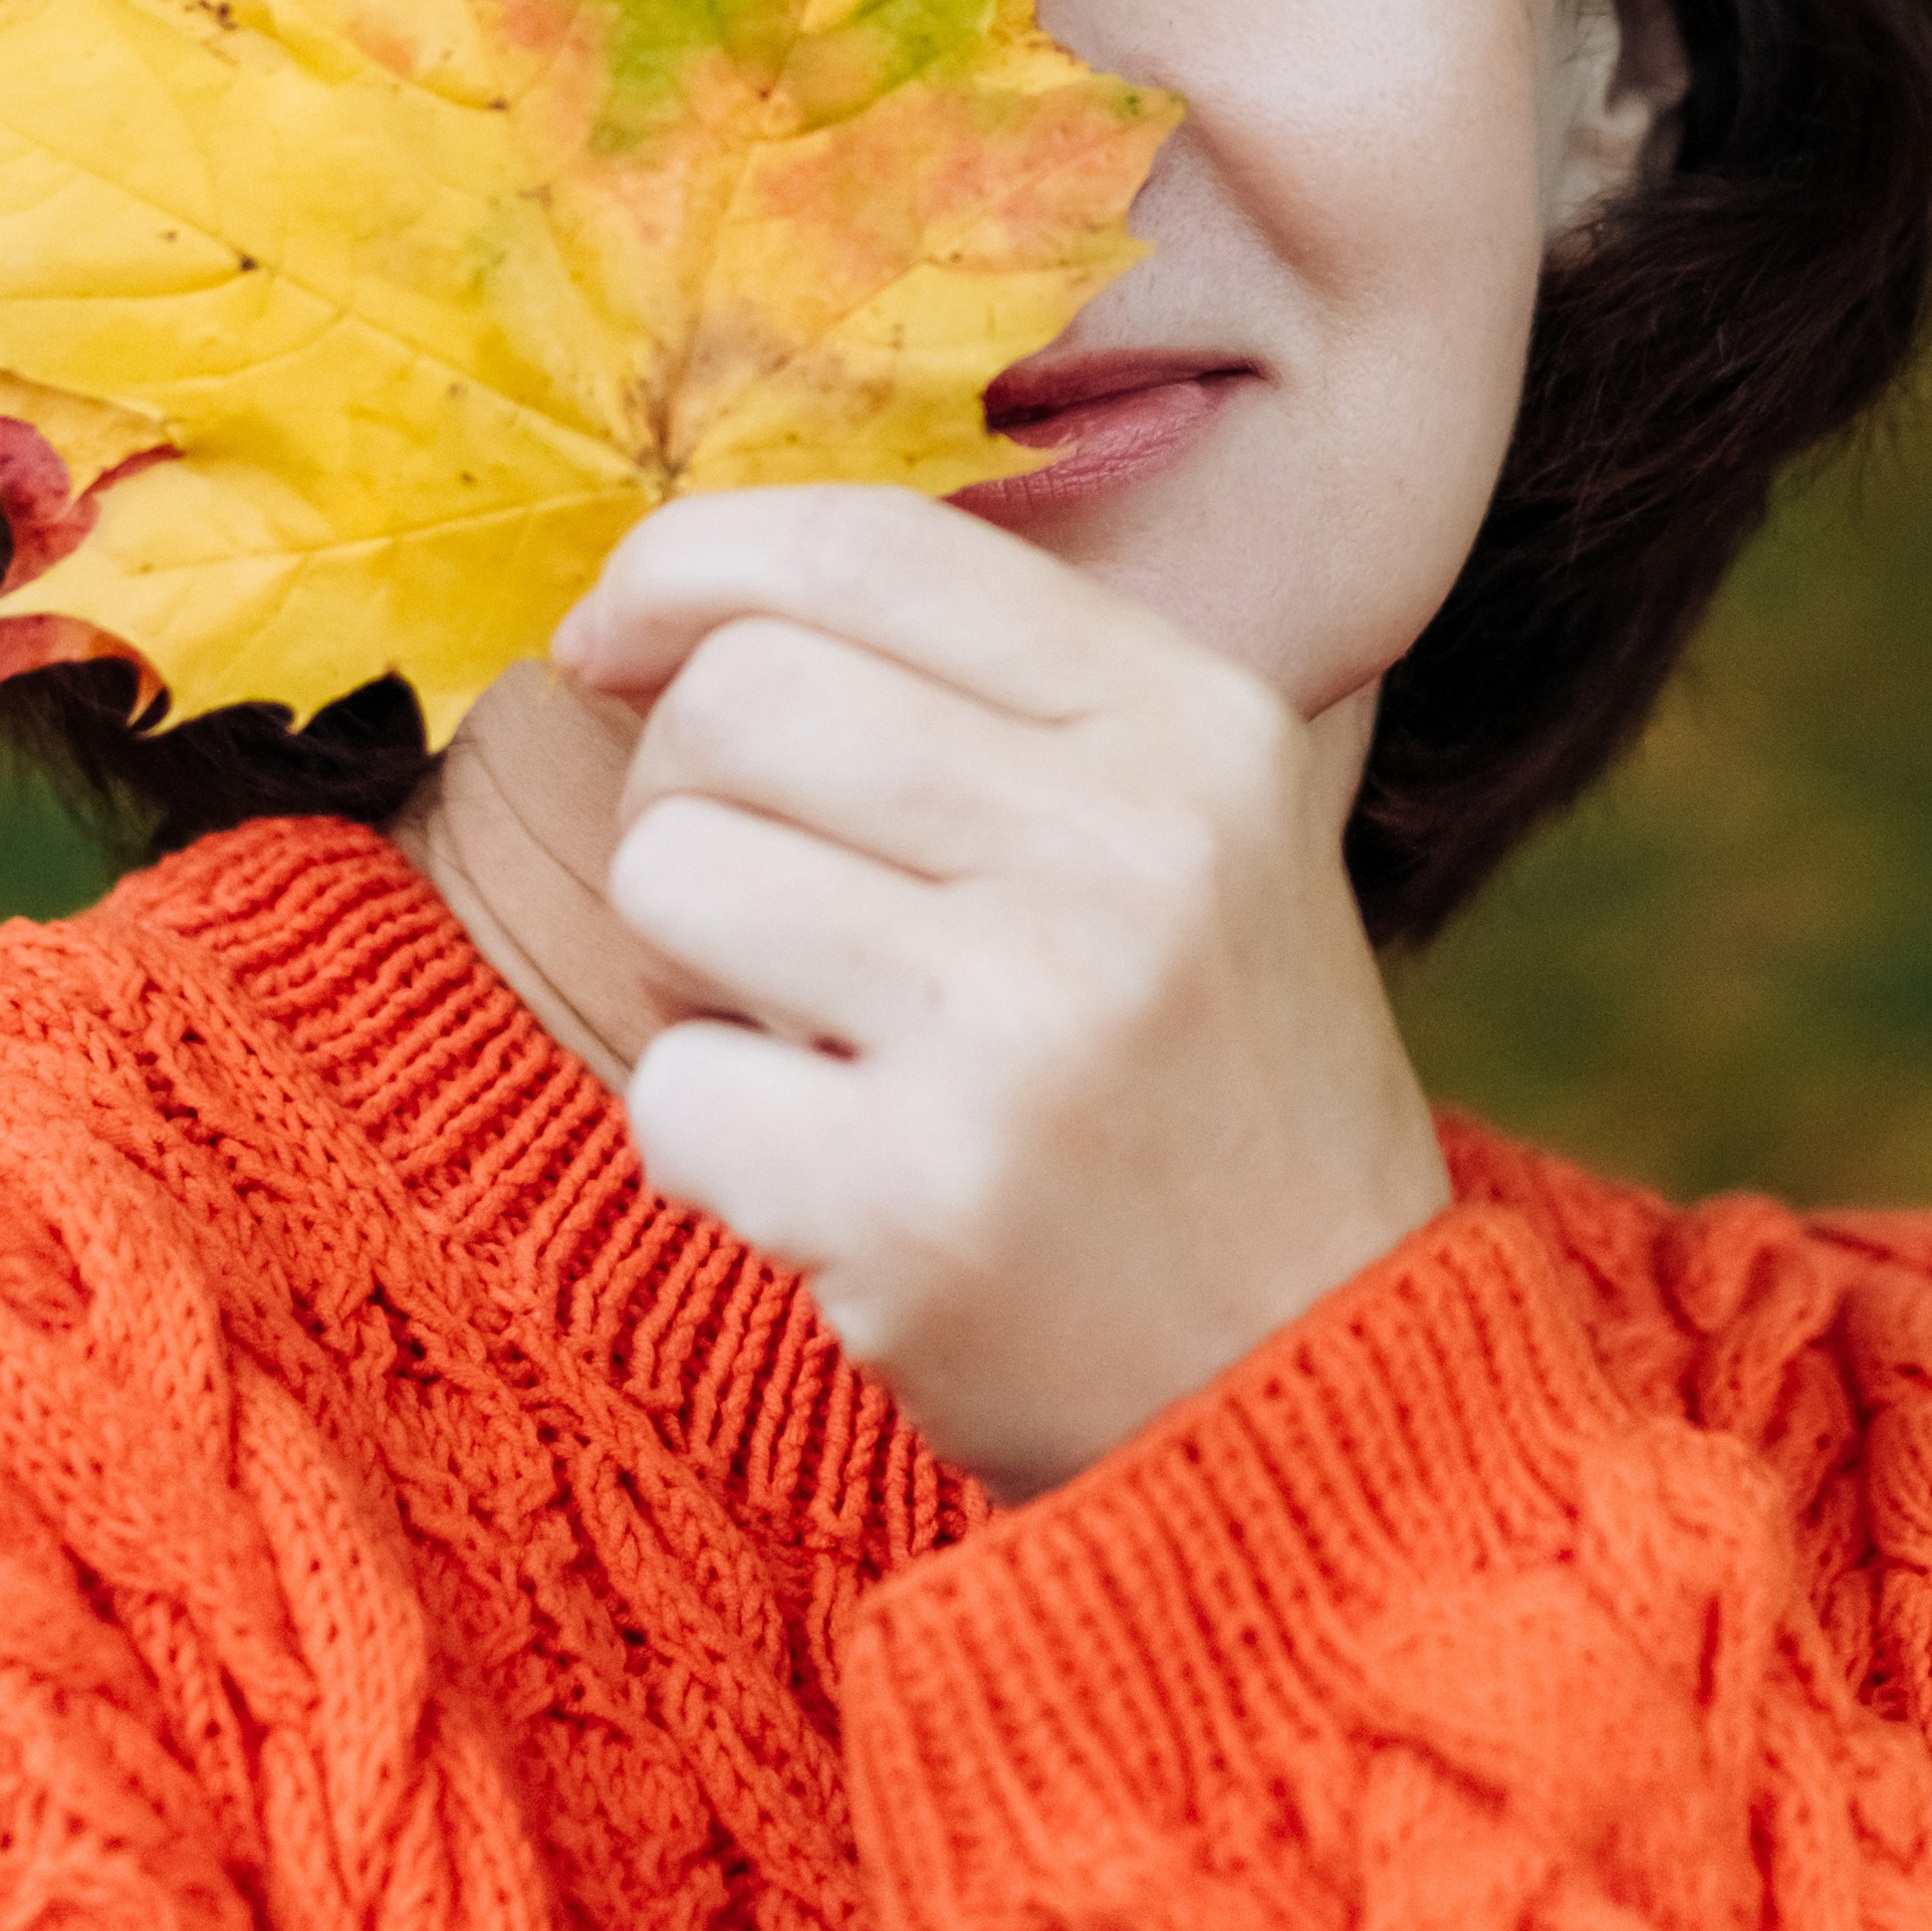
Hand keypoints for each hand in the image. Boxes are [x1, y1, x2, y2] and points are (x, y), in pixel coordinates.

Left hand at [557, 486, 1449, 1500]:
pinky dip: (706, 1140)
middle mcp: (1129, 848)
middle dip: (681, 789)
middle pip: (737, 696)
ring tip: (808, 1037)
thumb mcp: (1189, 826)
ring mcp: (1029, 1028)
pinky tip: (824, 1177)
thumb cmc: (1197, 1078)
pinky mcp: (925, 1205)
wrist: (1320, 1384)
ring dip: (683, 965)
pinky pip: (670, 1093)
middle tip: (746, 901)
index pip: (872, 546)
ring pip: (673, 872)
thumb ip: (990, 686)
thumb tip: (670, 598)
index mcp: (1195, 722)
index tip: (612, 638)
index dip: (688, 564)